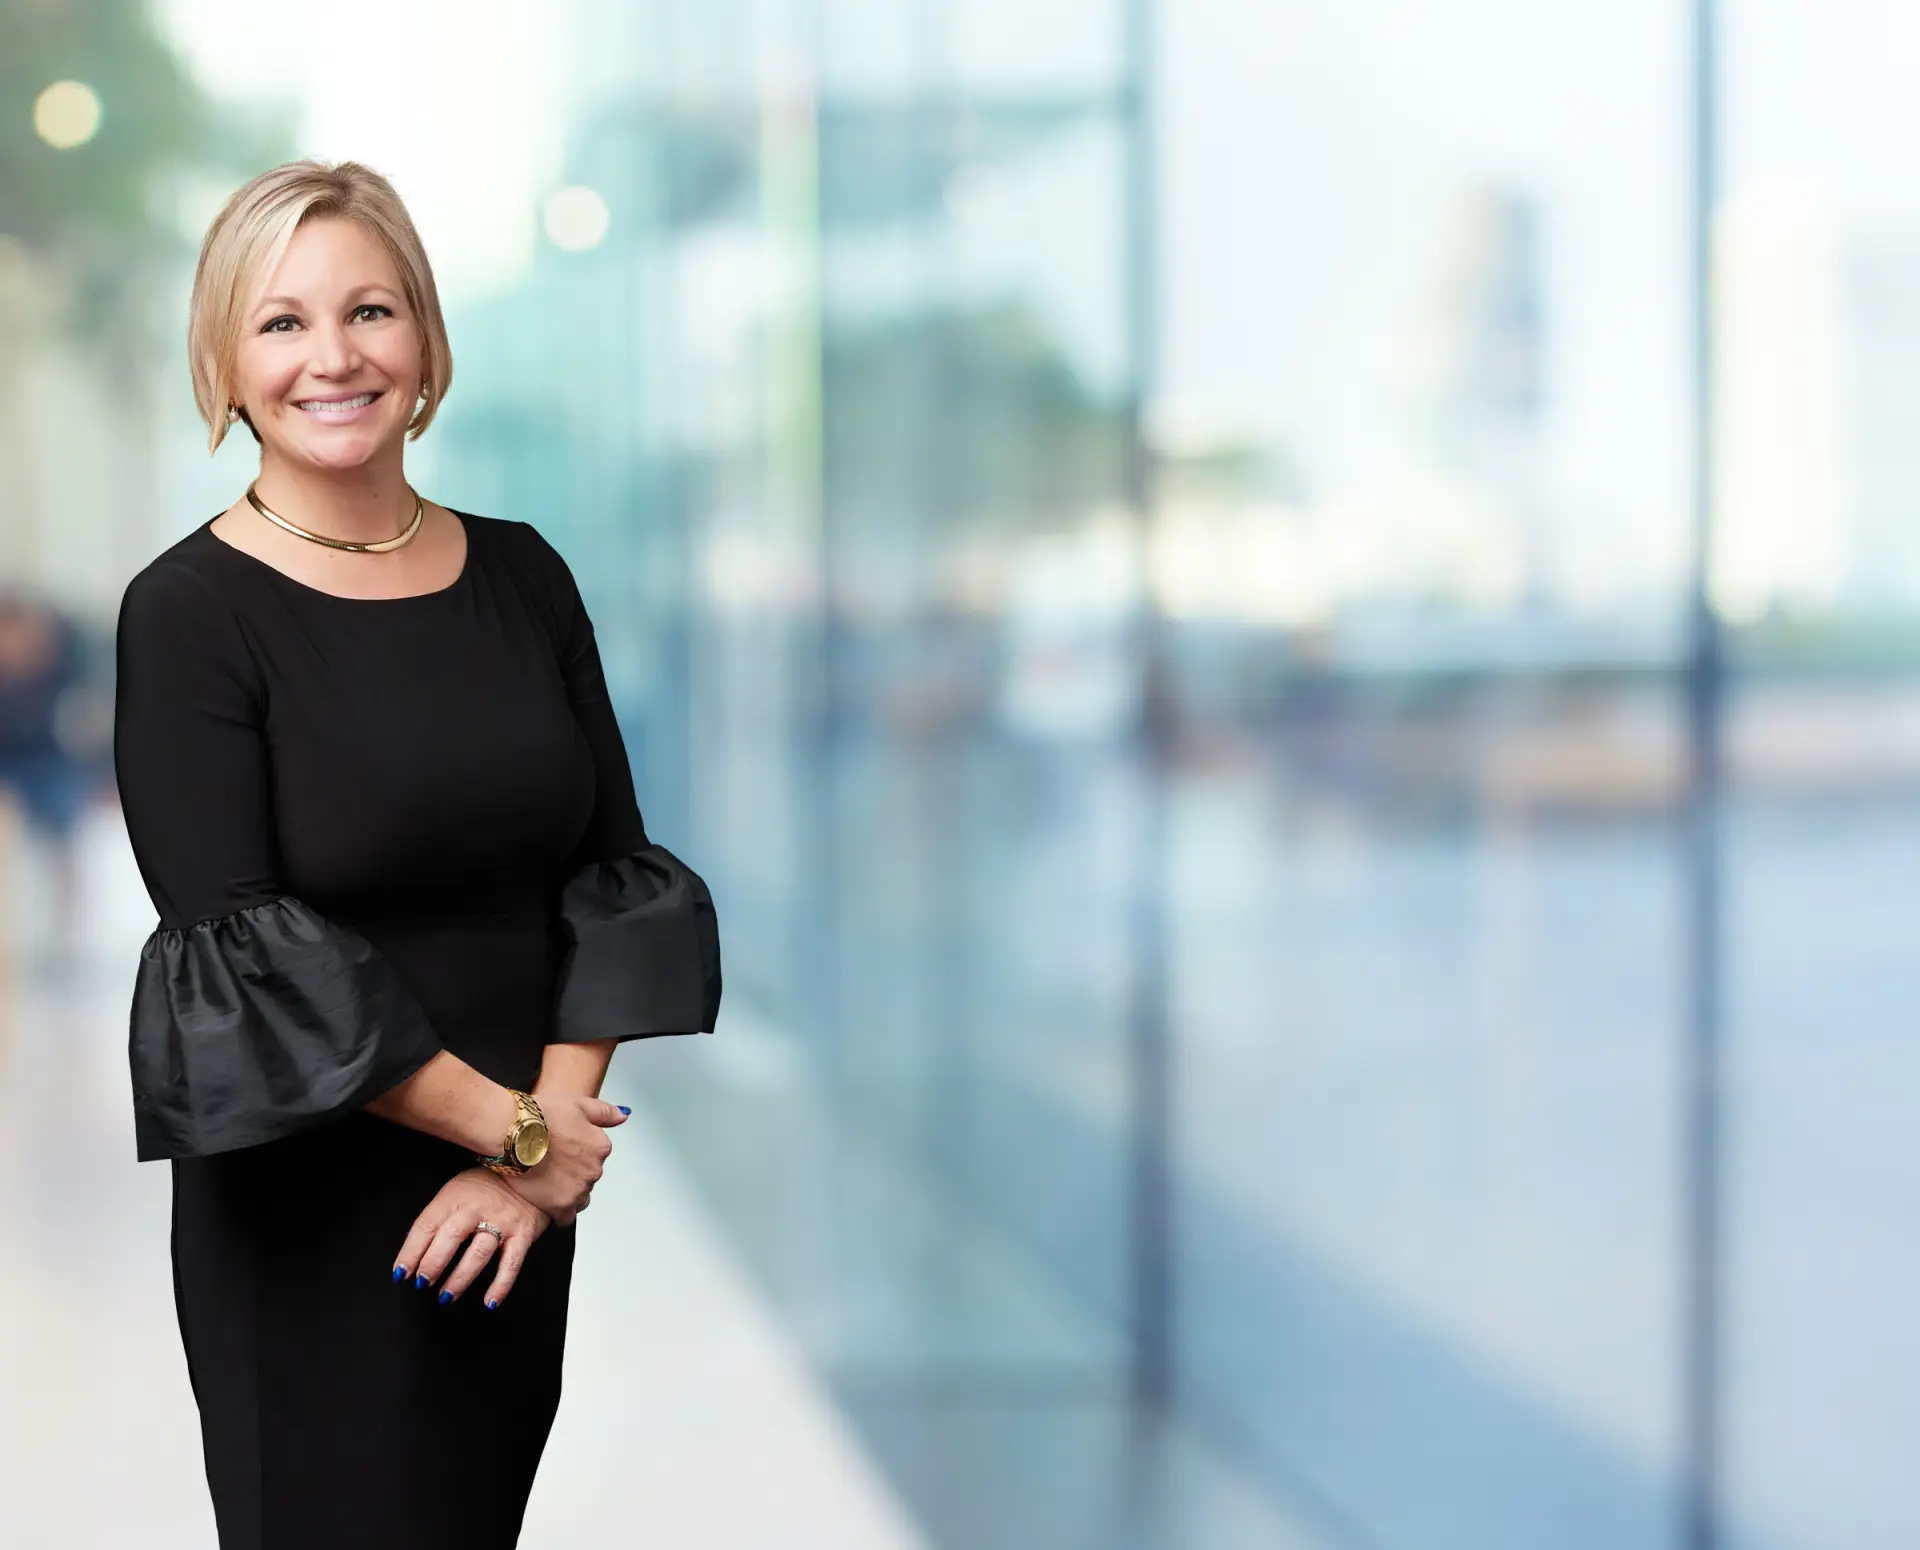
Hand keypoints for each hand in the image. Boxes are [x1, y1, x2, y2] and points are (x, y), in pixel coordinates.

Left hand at [394, 1166, 550, 1308]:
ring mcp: (502, 1221)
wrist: (530, 1173)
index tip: (401, 1272)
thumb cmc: (486, 1186)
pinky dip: (501, 1284)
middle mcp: (477, 1208)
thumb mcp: (457, 1190)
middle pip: (451, 1236)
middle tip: (423, 1283)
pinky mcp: (523, 1234)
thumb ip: (440, 1218)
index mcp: (454, 1197)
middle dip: (433, 1263)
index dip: (411, 1251)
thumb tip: (417, 1254)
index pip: (427, 1224)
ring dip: (460, 1278)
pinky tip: (490, 1301)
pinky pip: (512, 1262)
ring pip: (478, 1252)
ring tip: (447, 1295)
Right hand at [503, 1093, 627, 1225]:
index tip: (563, 1149)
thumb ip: (604, 1113)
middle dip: (573, 1172)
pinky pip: (566, 1216)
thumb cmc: (541, 1117)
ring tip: (546, 1180)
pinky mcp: (560, 1206)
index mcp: (601, 1147)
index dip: (578, 1153)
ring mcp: (578, 1190)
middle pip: (587, 1177)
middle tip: (551, 1164)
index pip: (596, 1155)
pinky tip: (546, 1199)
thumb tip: (622, 1116)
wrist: (514, 1133)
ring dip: (567, 1191)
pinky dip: (559, 1210)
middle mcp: (594, 1170)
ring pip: (579, 1196)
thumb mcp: (579, 1104)